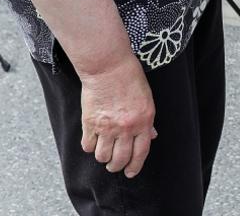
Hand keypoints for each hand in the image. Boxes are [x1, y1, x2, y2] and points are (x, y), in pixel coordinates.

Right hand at [79, 55, 156, 176]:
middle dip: (116, 166)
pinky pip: (88, 146)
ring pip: (103, 156)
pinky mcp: (90, 123)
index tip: (130, 172)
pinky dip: (90, 147)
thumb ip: (147, 121)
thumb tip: (151, 136)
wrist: (108, 66)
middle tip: (114, 165)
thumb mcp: (147, 99)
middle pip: (120, 159)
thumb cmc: (130, 78)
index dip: (135, 166)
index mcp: (144, 121)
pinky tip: (92, 141)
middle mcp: (126, 127)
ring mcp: (107, 127)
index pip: (141, 153)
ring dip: (103, 158)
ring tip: (103, 153)